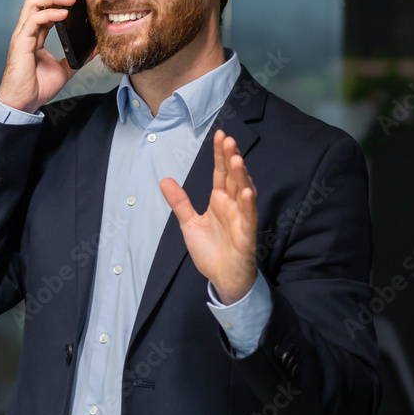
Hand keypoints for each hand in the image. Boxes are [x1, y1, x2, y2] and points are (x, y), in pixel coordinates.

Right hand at [0, 0, 95, 112]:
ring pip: (33, 2)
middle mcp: (27, 31)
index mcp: (36, 34)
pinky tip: (64, 14)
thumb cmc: (37, 87)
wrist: (24, 102)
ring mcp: (23, 35)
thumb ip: (77, 57)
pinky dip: (50, 13)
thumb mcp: (65, 69)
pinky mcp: (21, 42)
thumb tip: (94, 49)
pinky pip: (34, 20)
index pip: (46, 7)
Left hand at [160, 130, 257, 303]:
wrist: (222, 279)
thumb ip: (180, 202)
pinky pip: (248, 218)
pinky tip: (246, 193)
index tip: (220, 135)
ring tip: (237, 159)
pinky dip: (248, 205)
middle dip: (232, 159)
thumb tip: (165, 180)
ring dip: (242, 177)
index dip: (220, 155)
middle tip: (228, 140)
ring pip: (243, 194)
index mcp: (220, 201)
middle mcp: (232, 206)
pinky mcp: (246, 236)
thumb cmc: (211, 251)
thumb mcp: (189, 223)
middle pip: (233, 178)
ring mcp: (241, 219)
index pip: (221, 173)